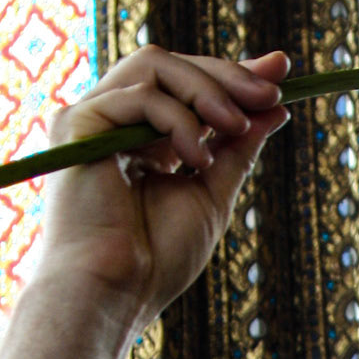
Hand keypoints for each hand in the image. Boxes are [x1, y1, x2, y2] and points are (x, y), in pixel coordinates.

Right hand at [35, 47, 290, 333]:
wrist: (115, 293)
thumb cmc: (156, 259)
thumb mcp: (211, 194)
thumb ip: (238, 149)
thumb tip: (274, 106)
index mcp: (142, 139)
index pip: (186, 87)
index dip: (232, 74)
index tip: (280, 70)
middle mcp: (113, 122)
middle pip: (171, 66)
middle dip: (227, 75)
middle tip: (269, 94)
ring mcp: (93, 119)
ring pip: (155, 65)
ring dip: (207, 91)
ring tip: (236, 128)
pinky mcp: (77, 123)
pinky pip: (140, 95)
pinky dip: (179, 120)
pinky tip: (199, 159)